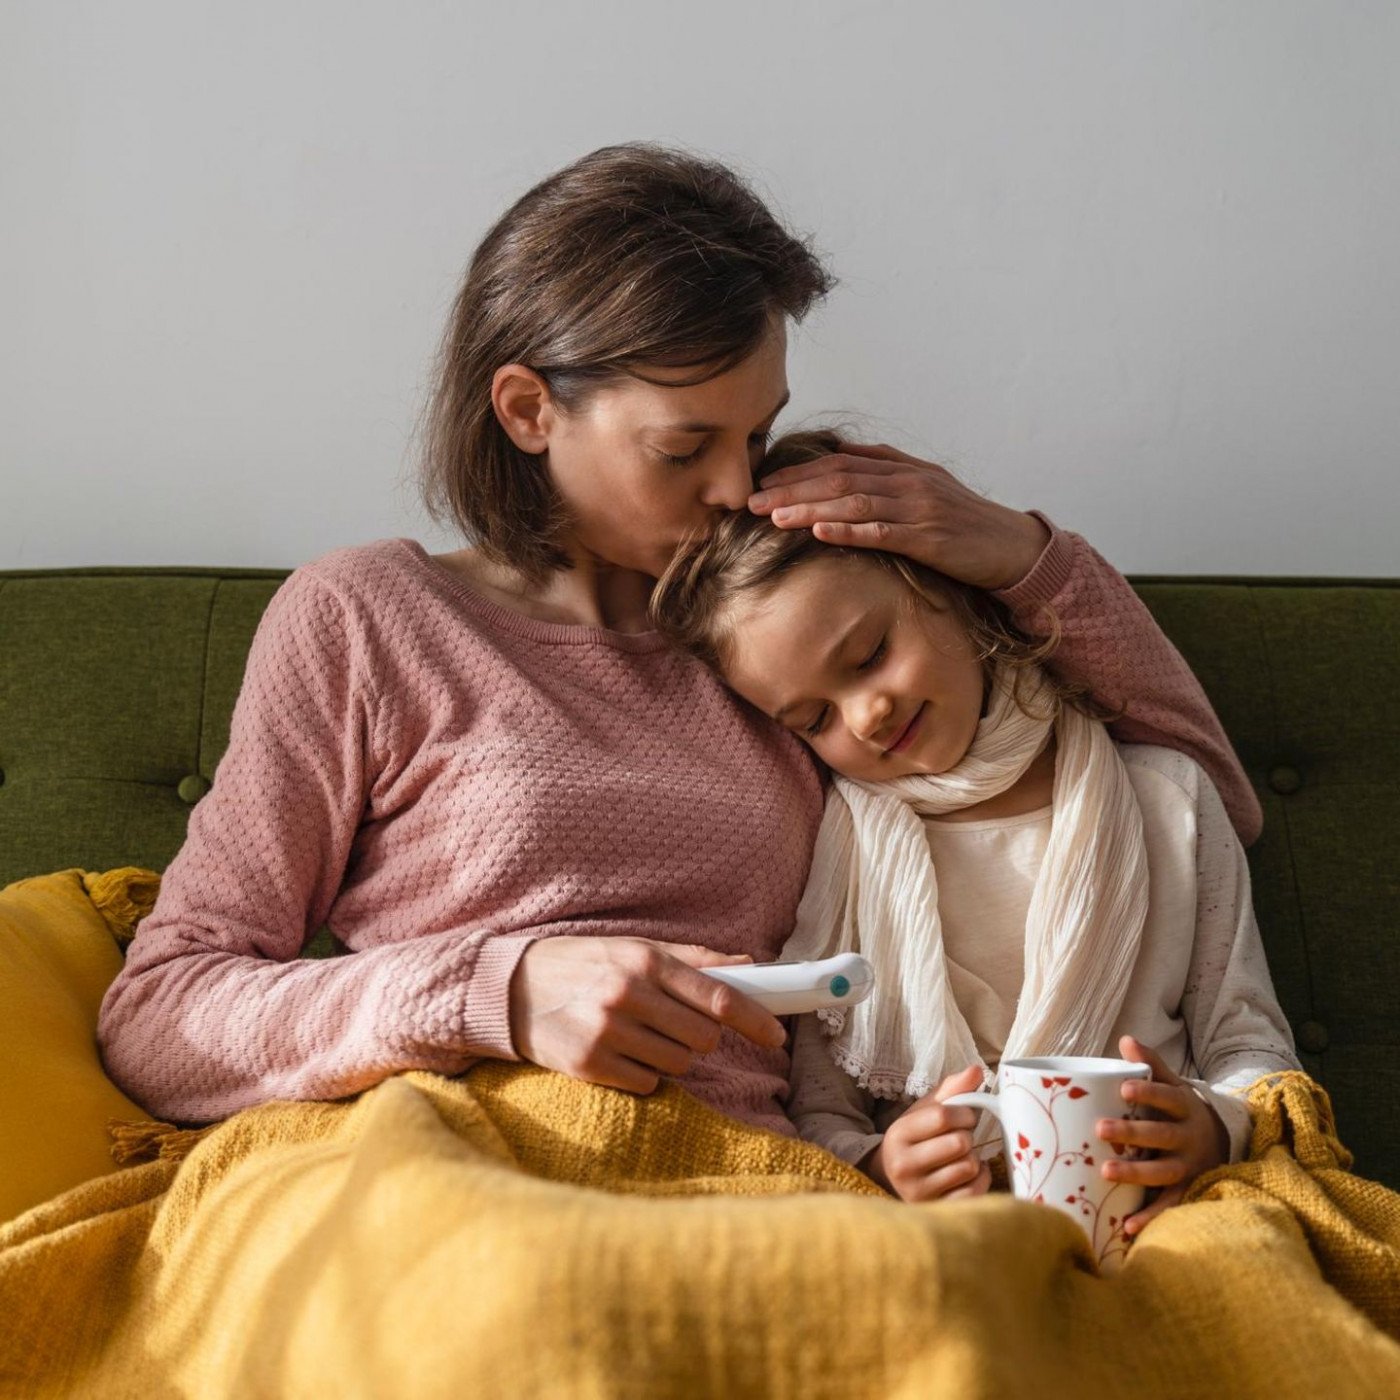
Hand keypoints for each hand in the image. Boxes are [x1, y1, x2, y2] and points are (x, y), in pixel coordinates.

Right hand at [507, 936, 786, 1094]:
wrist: (511, 989)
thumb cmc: (584, 963)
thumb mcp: (635, 948)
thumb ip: (693, 959)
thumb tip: (749, 965)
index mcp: (645, 961)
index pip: (717, 997)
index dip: (755, 1019)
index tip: (778, 1035)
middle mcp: (628, 994)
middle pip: (704, 1038)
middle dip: (700, 1036)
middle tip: (673, 1024)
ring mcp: (608, 1032)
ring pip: (679, 1063)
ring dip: (671, 1055)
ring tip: (638, 1034)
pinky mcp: (590, 1065)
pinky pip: (647, 1082)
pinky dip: (642, 1072)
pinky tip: (618, 1051)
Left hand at [748, 440, 1051, 591]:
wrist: (1013, 546)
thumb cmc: (965, 523)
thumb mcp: (925, 487)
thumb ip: (886, 469)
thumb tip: (841, 453)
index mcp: (902, 468)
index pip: (839, 462)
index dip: (797, 471)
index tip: (762, 483)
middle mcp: (908, 481)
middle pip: (838, 479)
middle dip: (791, 489)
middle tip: (751, 501)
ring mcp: (919, 508)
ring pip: (853, 502)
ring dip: (809, 509)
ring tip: (773, 518)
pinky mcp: (929, 538)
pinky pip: (882, 532)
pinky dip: (848, 531)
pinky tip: (819, 533)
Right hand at [860, 1064, 993, 1202]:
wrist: (893, 1178)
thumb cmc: (916, 1139)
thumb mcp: (925, 1110)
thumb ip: (952, 1089)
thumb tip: (978, 1070)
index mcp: (898, 1134)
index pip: (943, 1117)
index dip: (965, 1113)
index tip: (967, 1116)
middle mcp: (903, 1165)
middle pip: (959, 1143)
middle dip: (968, 1136)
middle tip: (963, 1137)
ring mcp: (918, 1192)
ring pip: (968, 1167)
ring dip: (974, 1158)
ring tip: (962, 1156)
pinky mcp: (935, 1210)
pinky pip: (975, 1191)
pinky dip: (980, 1178)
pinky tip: (970, 1174)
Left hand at [1096, 1035, 1230, 1236]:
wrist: (1224, 1143)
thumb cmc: (1182, 1110)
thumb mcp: (1174, 1085)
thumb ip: (1151, 1064)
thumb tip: (1126, 1039)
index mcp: (1184, 1107)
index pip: (1167, 1098)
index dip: (1148, 1093)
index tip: (1124, 1088)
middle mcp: (1189, 1138)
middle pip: (1161, 1135)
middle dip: (1132, 1133)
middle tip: (1100, 1128)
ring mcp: (1190, 1166)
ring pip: (1163, 1171)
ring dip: (1135, 1173)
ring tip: (1105, 1172)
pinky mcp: (1188, 1189)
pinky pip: (1168, 1205)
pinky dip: (1149, 1216)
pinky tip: (1126, 1226)